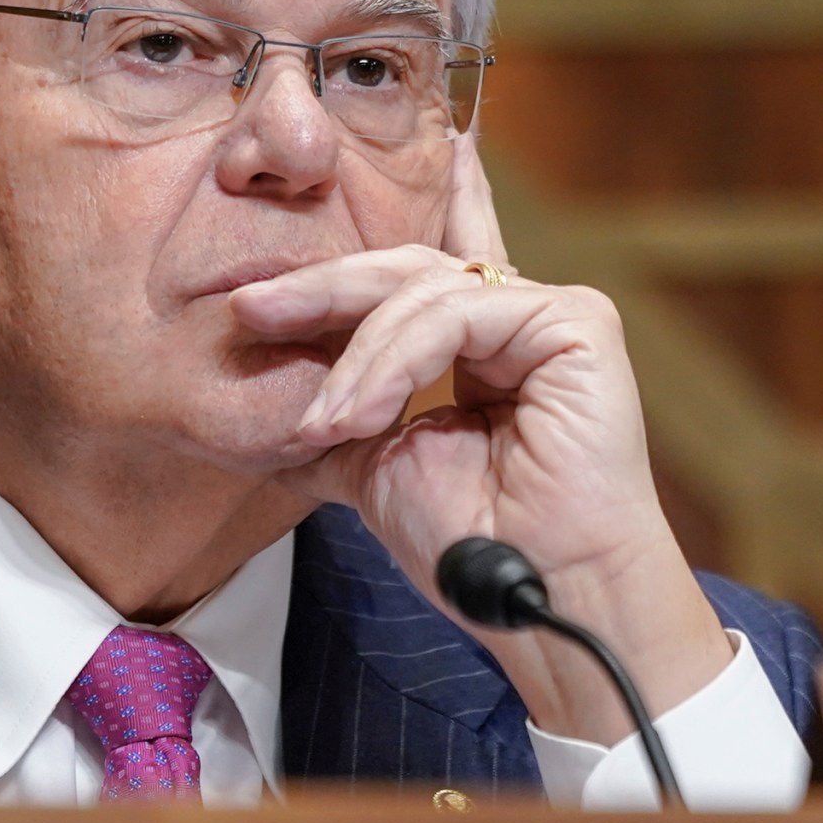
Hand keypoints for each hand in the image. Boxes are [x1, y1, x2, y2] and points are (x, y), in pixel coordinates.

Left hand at [227, 137, 731, 743]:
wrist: (539, 599)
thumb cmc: (473, 542)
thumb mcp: (378, 464)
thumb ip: (341, 415)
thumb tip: (261, 408)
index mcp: (481, 346)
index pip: (420, 274)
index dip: (367, 247)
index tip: (315, 224)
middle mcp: (518, 320)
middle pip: (404, 273)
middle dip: (322, 290)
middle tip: (249, 308)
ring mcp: (550, 315)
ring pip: (422, 294)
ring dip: (355, 361)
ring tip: (318, 423)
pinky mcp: (574, 322)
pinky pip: (456, 315)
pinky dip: (395, 363)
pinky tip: (361, 413)